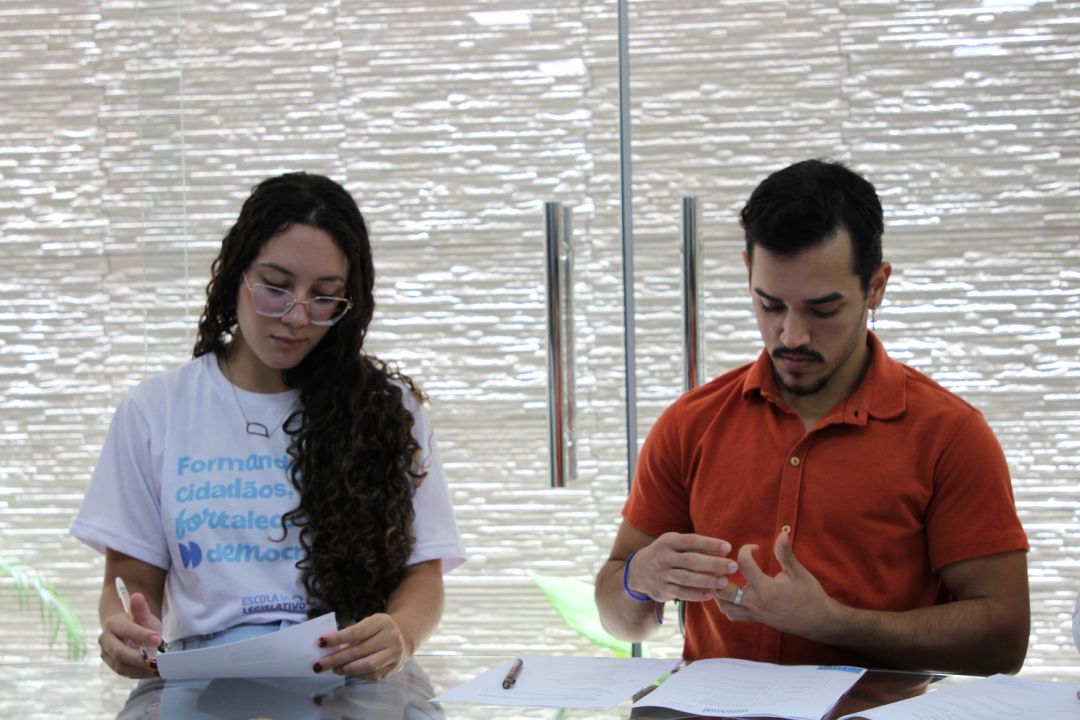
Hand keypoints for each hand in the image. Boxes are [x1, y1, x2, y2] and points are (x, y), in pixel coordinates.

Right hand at [99, 591, 162, 678]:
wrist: (129, 633)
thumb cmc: (139, 623)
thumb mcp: (144, 616)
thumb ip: (141, 609)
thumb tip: (136, 595)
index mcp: (113, 623)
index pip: (126, 629)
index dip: (141, 635)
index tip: (158, 639)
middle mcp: (105, 640)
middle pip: (119, 652)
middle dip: (139, 658)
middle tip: (157, 661)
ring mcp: (107, 654)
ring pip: (121, 665)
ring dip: (140, 669)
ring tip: (158, 668)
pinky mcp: (113, 665)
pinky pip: (125, 672)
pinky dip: (140, 673)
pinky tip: (153, 672)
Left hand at [314, 613, 410, 680]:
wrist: (404, 634)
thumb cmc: (378, 629)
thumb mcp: (368, 624)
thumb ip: (352, 634)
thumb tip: (328, 648)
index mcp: (382, 622)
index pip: (356, 632)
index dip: (337, 639)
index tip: (320, 643)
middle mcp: (391, 637)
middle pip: (359, 650)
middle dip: (336, 659)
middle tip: (319, 664)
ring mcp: (394, 653)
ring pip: (367, 665)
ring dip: (347, 669)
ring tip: (333, 669)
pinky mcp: (394, 667)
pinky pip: (373, 675)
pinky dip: (358, 675)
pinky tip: (348, 672)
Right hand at [626, 532, 737, 602]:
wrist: (638, 571)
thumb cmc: (666, 554)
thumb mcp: (674, 543)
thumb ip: (695, 546)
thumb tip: (724, 551)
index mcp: (668, 541)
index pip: (691, 541)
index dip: (709, 544)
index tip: (728, 547)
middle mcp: (663, 557)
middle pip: (691, 561)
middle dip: (713, 564)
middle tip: (733, 566)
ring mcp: (661, 575)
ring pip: (686, 578)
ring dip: (707, 580)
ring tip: (724, 581)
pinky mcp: (662, 590)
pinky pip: (681, 593)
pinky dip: (696, 594)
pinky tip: (710, 594)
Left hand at [715, 529, 842, 642]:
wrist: (819, 621)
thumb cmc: (810, 595)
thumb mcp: (799, 572)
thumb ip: (785, 554)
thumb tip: (782, 533)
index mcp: (766, 589)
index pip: (743, 564)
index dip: (746, 550)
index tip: (755, 548)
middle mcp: (756, 603)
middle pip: (722, 589)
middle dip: (721, 573)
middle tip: (728, 563)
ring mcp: (754, 613)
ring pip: (723, 605)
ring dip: (719, 590)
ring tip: (726, 576)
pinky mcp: (756, 619)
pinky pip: (732, 615)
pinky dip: (726, 604)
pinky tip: (731, 593)